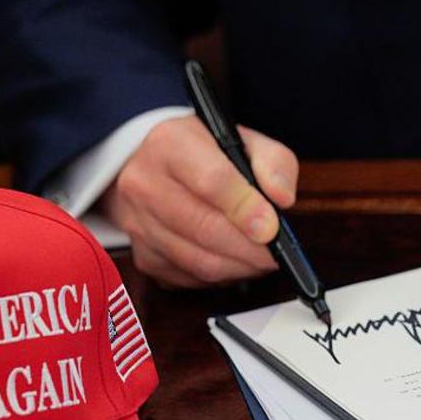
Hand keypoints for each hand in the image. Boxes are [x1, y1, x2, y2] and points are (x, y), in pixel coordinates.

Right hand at [101, 115, 297, 286]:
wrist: (149, 165)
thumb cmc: (202, 154)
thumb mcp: (242, 141)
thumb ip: (272, 162)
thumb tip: (283, 198)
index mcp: (170, 144)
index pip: (210, 181)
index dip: (245, 208)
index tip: (271, 228)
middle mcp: (145, 182)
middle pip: (204, 228)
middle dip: (250, 249)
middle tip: (277, 255)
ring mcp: (137, 222)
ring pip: (197, 261)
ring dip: (239, 267)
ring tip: (262, 260)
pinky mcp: (142, 255)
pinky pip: (188, 278)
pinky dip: (220, 277)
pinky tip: (234, 263)